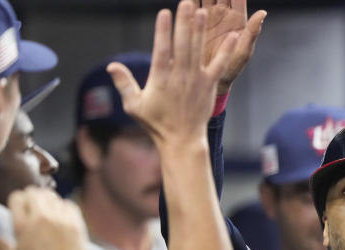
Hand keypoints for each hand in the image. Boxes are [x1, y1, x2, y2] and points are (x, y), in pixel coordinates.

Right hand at [0, 187, 86, 249]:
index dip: (18, 200)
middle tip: (35, 206)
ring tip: (48, 210)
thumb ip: (0, 246)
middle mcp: (41, 218)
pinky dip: (65, 207)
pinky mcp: (76, 225)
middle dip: (32, 197)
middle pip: (34, 193)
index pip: (17, 197)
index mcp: (23, 225)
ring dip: (48, 200)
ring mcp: (61, 220)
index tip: (21, 208)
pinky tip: (63, 216)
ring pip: (52, 197)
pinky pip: (70, 205)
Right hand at [107, 1, 260, 146]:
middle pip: (182, 44)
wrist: (182, 140)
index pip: (162, 49)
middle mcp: (180, 76)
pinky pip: (219, 65)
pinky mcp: (209, 85)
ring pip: (198, 50)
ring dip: (200, 30)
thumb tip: (111, 66)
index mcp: (161, 78)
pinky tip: (233, 37)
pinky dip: (226, 51)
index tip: (164, 13)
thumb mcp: (134, 105)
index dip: (163, 31)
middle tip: (187, 2)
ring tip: (203, 11)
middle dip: (184, 22)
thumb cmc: (156, 124)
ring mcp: (196, 80)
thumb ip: (124, 84)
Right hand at [194, 0, 266, 94]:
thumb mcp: (244, 51)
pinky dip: (188, 0)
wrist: (212, 78)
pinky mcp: (193, 22)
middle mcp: (223, 14)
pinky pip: (190, 5)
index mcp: (237, 18)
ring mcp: (207, 16)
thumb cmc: (233, 67)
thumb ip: (252, 32)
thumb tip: (263, 13)